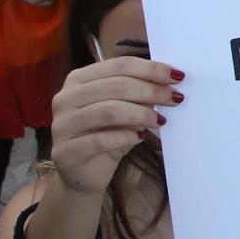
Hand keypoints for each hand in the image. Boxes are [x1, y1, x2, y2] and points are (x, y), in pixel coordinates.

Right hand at [48, 56, 181, 194]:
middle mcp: (65, 98)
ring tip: (160, 121)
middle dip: (151, 90)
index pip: (119, 65)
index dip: (151, 69)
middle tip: (175, 98)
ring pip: (108, 111)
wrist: (83, 174)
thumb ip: (139, 92)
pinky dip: (126, 137)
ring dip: (141, 114)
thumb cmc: (106, 134)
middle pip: (116, 85)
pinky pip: (100, 140)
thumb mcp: (124, 108)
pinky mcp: (65, 152)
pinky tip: (141, 137)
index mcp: (79, 80)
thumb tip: (170, 81)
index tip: (177, 76)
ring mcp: (61, 125)